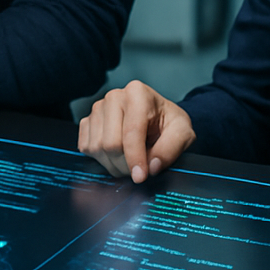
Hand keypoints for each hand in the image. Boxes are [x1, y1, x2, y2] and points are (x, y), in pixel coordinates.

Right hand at [78, 80, 194, 182]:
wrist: (157, 118)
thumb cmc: (168, 124)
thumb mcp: (183, 133)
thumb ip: (171, 149)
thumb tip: (152, 166)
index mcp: (137, 93)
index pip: (131, 133)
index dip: (135, 159)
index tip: (141, 177)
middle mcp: (114, 97)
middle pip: (110, 144)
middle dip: (125, 164)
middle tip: (140, 168)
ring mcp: (97, 108)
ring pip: (97, 148)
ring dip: (114, 164)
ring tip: (131, 160)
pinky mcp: (87, 121)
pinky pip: (86, 147)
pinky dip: (101, 158)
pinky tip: (117, 154)